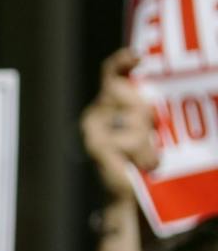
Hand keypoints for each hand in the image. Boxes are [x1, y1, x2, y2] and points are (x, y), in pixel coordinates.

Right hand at [82, 46, 159, 207]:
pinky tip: (144, 166)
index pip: (111, 74)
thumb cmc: (140, 158)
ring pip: (135, 122)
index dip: (122, 61)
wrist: (128, 193)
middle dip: (145, 114)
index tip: (137, 57)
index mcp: (106, 104)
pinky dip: (145, 155)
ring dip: (148, 142)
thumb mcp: (144, 127)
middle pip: (129, 97)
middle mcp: (95, 113)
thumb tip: (157, 101)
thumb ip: (144, 110)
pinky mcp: (98, 147)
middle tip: (151, 133)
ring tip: (149, 160)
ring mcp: (93, 130)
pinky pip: (132, 141)